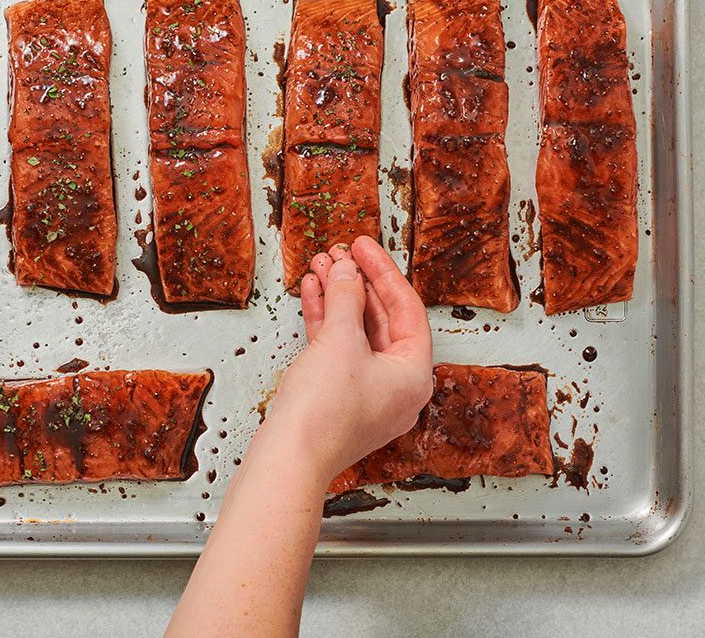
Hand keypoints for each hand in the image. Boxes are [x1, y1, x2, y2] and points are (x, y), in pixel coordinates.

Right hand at [263, 235, 432, 481]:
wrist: (289, 458)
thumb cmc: (324, 413)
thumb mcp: (340, 340)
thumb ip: (346, 296)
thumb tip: (347, 270)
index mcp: (414, 375)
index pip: (407, 309)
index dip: (383, 272)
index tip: (364, 246)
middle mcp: (397, 386)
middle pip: (382, 320)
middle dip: (357, 283)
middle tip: (340, 253)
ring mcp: (368, 394)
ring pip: (356, 333)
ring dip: (338, 297)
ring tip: (319, 267)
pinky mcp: (339, 399)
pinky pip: (338, 350)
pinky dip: (326, 321)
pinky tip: (313, 294)